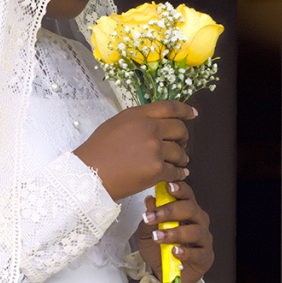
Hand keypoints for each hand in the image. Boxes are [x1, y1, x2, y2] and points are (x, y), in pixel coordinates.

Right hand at [73, 100, 196, 200]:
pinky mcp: (156, 169)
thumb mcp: (115, 125)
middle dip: (184, 138)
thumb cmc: (97, 153)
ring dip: (181, 158)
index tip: (193, 114)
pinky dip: (178, 174)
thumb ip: (137, 120)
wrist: (88, 176)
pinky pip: (176, 171)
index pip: (170, 107)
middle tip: (182, 145)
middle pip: (180, 129)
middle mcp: (149, 129)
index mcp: (138, 115)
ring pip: (180, 152)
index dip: (185, 110)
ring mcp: (154, 149)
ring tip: (177, 163)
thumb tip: (156, 123)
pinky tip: (176, 175)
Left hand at [137, 181, 213, 282]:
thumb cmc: (159, 250)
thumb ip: (150, 217)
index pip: (186, 195)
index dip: (179, 188)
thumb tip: (150, 200)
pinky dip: (186, 252)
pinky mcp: (205, 257)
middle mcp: (198, 222)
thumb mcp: (147, 233)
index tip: (167, 186)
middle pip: (191, 209)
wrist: (163, 273)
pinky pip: (199, 253)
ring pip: (195, 231)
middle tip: (153, 216)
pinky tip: (174, 252)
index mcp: (186, 211)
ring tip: (158, 236)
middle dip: (170, 210)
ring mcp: (204, 239)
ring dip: (174, 233)